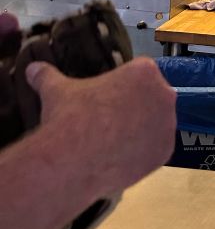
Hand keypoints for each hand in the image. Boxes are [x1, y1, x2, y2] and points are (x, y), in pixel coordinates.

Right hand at [26, 57, 176, 197]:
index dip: (122, 88)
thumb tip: (32, 68)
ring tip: (114, 141)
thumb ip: (47, 76)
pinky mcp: (166, 151)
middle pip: (152, 98)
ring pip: (157, 124)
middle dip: (135, 107)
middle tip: (109, 121)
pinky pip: (157, 149)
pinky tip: (122, 156)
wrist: (74, 160)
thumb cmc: (71, 116)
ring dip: (142, 129)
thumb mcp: (56, 90)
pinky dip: (144, 152)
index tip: (106, 100)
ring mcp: (168, 124)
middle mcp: (164, 94)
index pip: (139, 75)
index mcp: (144, 71)